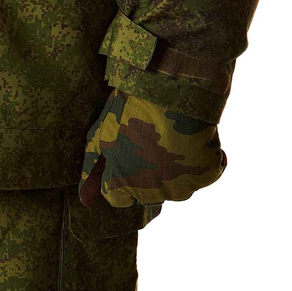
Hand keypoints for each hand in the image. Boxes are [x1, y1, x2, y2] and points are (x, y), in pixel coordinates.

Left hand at [79, 87, 226, 207]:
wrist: (172, 88)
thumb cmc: (130, 108)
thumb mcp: (102, 134)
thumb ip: (93, 169)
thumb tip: (85, 202)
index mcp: (122, 184)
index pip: (118, 197)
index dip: (121, 176)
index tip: (128, 155)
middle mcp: (151, 193)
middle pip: (148, 194)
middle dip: (148, 175)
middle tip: (152, 143)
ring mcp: (181, 186)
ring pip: (177, 189)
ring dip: (175, 172)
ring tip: (173, 140)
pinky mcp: (207, 175)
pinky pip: (206, 174)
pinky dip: (204, 161)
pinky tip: (196, 139)